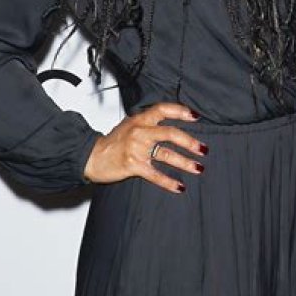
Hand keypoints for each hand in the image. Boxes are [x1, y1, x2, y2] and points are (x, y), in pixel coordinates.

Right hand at [84, 102, 205, 193]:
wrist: (91, 156)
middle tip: (203, 149)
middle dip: (190, 142)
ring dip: (185, 163)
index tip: (196, 117)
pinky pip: (155, 174)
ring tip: (198, 168)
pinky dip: (169, 182)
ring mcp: (136, 149)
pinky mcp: (133, 165)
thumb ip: (148, 122)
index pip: (162, 109)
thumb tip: (171, 122)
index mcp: (139, 119)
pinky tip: (179, 186)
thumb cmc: (112, 142)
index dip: (180, 111)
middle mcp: (139, 131)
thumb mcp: (130, 125)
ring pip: (166, 155)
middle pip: (170, 133)